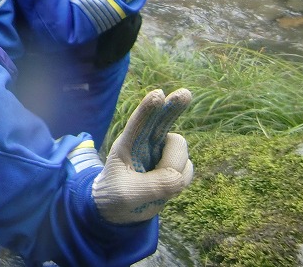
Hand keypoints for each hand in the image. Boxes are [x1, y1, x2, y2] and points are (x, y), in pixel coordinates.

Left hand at [91, 88, 193, 224]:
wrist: (120, 210)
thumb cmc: (115, 196)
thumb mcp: (128, 194)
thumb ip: (154, 185)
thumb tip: (179, 176)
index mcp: (126, 145)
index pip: (138, 124)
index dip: (148, 110)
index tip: (158, 94)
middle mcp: (145, 143)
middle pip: (162, 119)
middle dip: (174, 107)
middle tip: (185, 93)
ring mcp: (161, 152)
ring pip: (180, 150)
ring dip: (174, 168)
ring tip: (155, 185)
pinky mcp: (174, 165)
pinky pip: (188, 169)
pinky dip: (181, 180)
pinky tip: (165, 188)